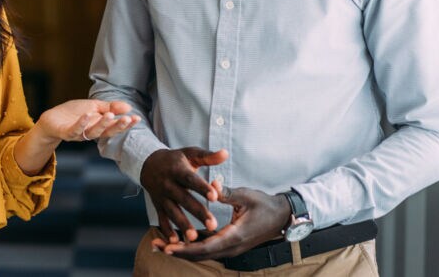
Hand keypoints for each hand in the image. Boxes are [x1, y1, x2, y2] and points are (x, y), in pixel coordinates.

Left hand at [36, 99, 138, 142]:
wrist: (51, 119)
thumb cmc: (74, 114)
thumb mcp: (94, 107)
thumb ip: (110, 107)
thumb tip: (129, 107)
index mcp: (99, 126)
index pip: (115, 126)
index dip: (126, 124)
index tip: (137, 118)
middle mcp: (91, 132)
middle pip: (107, 132)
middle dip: (118, 126)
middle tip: (127, 118)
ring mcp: (79, 133)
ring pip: (93, 132)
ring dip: (102, 124)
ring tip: (109, 115)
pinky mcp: (66, 132)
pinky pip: (75, 130)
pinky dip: (81, 123)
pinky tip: (87, 115)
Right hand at [140, 147, 227, 243]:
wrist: (148, 164)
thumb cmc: (175, 159)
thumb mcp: (190, 154)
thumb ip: (208, 156)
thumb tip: (225, 153)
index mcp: (178, 170)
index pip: (191, 179)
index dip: (202, 188)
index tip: (215, 196)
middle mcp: (168, 184)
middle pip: (184, 199)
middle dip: (198, 212)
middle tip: (213, 225)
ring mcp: (161, 196)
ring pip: (172, 212)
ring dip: (182, 225)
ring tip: (194, 238)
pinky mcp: (157, 205)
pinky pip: (162, 219)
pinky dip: (167, 231)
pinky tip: (176, 242)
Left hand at [160, 182, 290, 260]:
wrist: (281, 216)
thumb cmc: (265, 205)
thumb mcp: (246, 196)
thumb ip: (226, 192)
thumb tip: (210, 183)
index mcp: (235, 236)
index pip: (206, 246)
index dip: (185, 247)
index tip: (169, 246)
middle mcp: (231, 247)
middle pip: (199, 254)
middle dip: (177, 251)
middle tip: (156, 246)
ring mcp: (230, 248)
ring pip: (202, 253)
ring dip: (181, 250)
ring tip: (159, 245)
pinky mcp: (228, 244)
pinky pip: (207, 247)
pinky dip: (191, 246)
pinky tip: (175, 242)